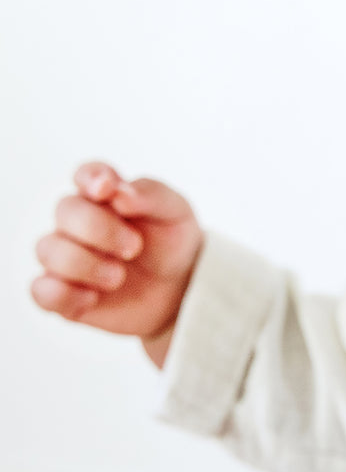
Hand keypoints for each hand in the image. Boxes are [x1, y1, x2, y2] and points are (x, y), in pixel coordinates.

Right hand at [31, 162, 202, 366]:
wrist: (179, 289)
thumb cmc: (171, 243)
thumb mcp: (175, 213)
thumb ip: (151, 194)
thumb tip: (117, 192)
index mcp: (107, 195)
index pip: (87, 174)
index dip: (91, 178)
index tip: (106, 189)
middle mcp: (79, 222)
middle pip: (66, 210)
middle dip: (100, 229)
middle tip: (134, 248)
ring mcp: (67, 256)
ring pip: (49, 249)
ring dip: (85, 264)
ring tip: (118, 277)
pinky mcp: (62, 292)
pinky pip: (41, 291)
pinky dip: (65, 294)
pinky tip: (93, 297)